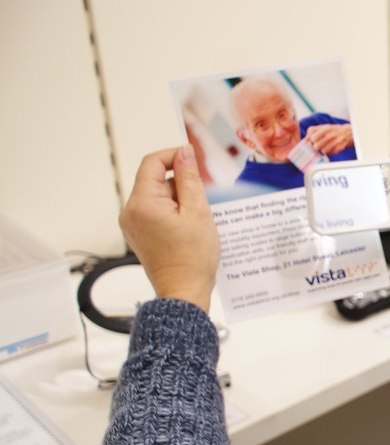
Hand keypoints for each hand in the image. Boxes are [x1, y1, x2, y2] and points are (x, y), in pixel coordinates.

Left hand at [119, 146, 219, 312]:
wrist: (183, 292)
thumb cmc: (192, 258)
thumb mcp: (198, 211)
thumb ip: (189, 178)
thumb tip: (184, 152)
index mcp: (142, 203)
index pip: (152, 162)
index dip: (175, 156)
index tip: (195, 161)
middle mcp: (131, 211)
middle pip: (156, 180)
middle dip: (181, 184)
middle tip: (203, 202)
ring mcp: (133, 224)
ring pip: (158, 196)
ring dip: (180, 200)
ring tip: (197, 220)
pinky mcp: (139, 234)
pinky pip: (156, 211)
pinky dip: (174, 212)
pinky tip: (189, 228)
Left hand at [305, 123, 353, 155]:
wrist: (346, 133)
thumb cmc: (330, 130)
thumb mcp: (321, 127)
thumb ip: (311, 131)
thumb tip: (304, 140)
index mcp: (325, 128)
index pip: (313, 137)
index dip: (310, 141)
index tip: (312, 141)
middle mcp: (331, 134)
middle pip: (316, 146)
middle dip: (315, 147)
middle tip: (317, 146)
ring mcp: (336, 141)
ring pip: (323, 151)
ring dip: (322, 150)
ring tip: (324, 147)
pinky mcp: (340, 147)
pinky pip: (330, 153)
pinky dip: (328, 152)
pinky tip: (330, 149)